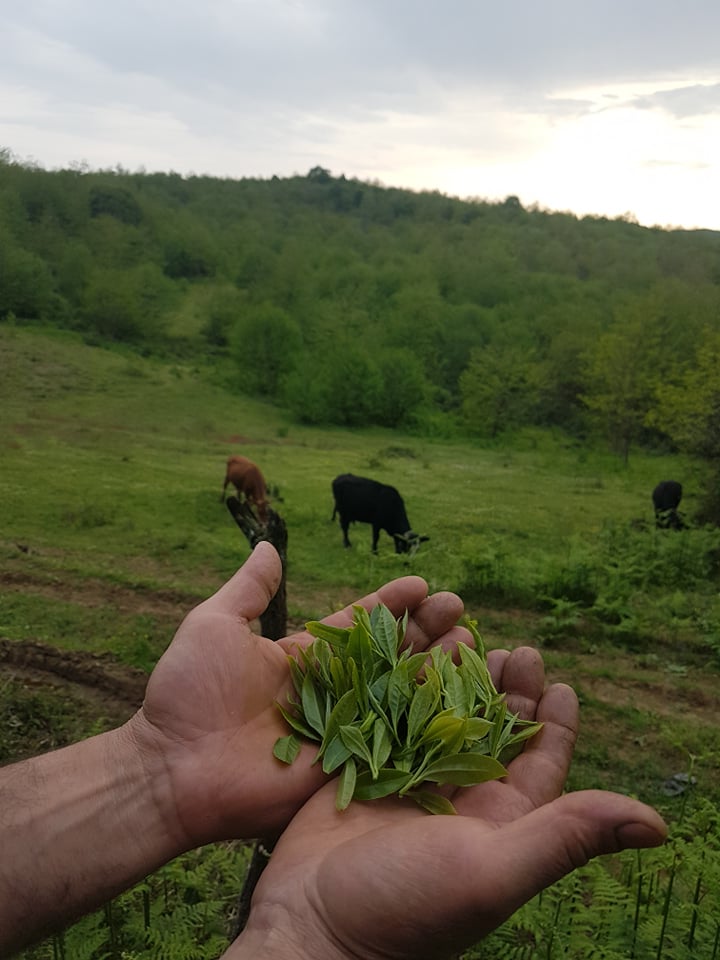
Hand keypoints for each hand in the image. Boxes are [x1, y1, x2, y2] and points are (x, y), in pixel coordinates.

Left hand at [129, 541, 467, 845]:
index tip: (421, 582)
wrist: (170, 767)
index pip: (360, 624)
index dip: (391, 603)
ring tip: (467, 640)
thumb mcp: (215, 624)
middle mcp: (331, 692)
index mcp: (304, 658)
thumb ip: (249, 589)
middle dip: (426, 630)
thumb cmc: (188, 693)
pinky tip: (455, 696)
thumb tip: (267, 545)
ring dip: (436, 668)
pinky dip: (424, 721)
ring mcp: (341, 731)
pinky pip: (392, 742)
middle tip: (458, 607)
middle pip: (390, 656)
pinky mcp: (346, 769)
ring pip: (399, 695)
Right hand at [229, 647, 666, 959]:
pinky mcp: (367, 768)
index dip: (555, 725)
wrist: (310, 926)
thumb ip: (566, 836)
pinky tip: (415, 657)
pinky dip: (408, 685)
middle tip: (518, 651)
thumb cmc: (407, 907)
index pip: (540, 765)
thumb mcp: (494, 869)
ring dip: (461, 679)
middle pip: (495, 732)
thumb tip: (657, 824)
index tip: (563, 684)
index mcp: (499, 823)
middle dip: (510, 690)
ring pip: (446, 717)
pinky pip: (396, 715)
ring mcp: (411, 782)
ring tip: (470, 640)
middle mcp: (459, 800)